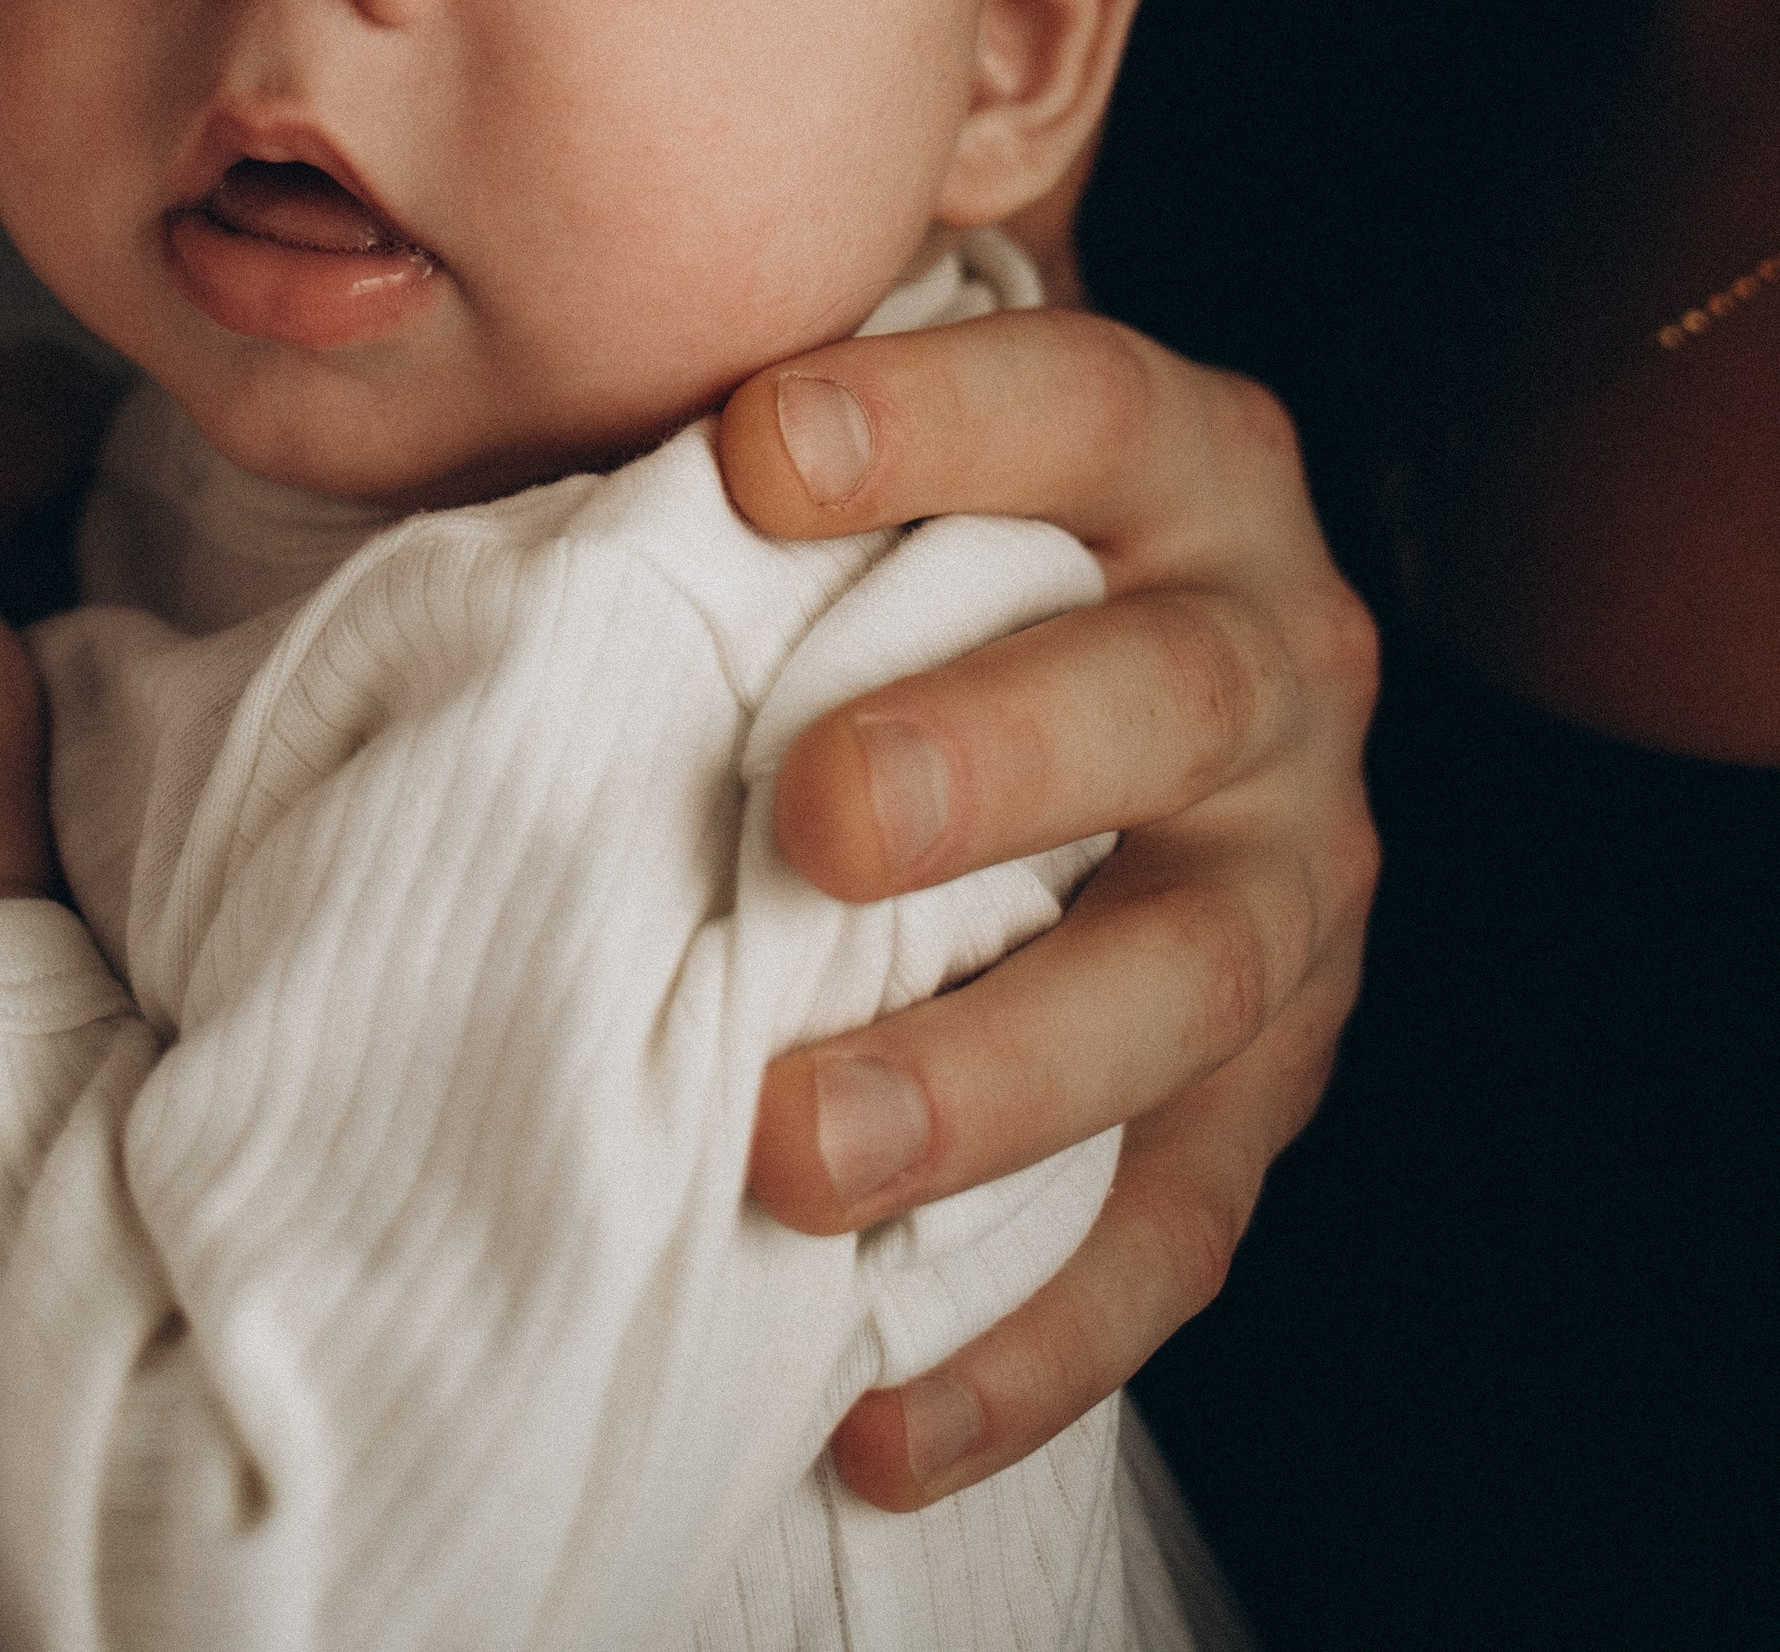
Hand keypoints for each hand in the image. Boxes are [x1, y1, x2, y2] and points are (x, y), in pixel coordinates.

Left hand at [722, 308, 1377, 1508]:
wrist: (1164, 666)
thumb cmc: (955, 537)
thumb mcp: (920, 434)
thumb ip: (787, 412)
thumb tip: (535, 432)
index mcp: (1184, 465)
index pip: (1079, 407)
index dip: (935, 424)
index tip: (750, 454)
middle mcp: (1273, 661)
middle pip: (1167, 697)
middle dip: (996, 762)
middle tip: (814, 820)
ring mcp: (1295, 885)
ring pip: (1189, 982)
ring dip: (998, 1072)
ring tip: (796, 1150)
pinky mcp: (1276, 1086)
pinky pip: (1183, 1229)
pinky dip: (1038, 1339)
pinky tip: (874, 1424)